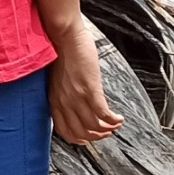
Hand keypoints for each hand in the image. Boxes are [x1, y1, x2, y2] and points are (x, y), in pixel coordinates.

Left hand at [46, 16, 123, 144]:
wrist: (63, 35)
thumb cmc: (61, 53)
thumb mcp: (57, 80)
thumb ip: (63, 94)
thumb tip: (75, 104)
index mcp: (54, 101)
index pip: (64, 131)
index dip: (79, 139)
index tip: (90, 138)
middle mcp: (64, 103)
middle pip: (81, 133)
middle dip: (97, 137)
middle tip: (108, 132)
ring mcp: (76, 97)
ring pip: (94, 127)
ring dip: (108, 129)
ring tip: (116, 125)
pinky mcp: (90, 89)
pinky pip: (103, 114)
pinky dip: (113, 120)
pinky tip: (119, 118)